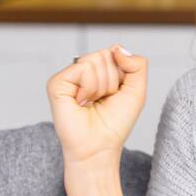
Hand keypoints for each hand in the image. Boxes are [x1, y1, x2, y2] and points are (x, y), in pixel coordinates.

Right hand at [46, 44, 146, 168]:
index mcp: (99, 71)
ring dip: (102, 86)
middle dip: (113, 81)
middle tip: (103, 101)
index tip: (116, 95)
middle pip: (106, 54)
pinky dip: (89, 87)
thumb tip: (117, 48)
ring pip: (95, 60)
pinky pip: (82, 68)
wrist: (99, 147)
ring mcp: (69, 76)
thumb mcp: (137, 91)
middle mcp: (82, 71)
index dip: (123, 74)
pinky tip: (82, 102)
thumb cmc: (115, 124)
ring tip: (92, 103)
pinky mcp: (57, 82)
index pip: (115, 52)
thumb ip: (137, 64)